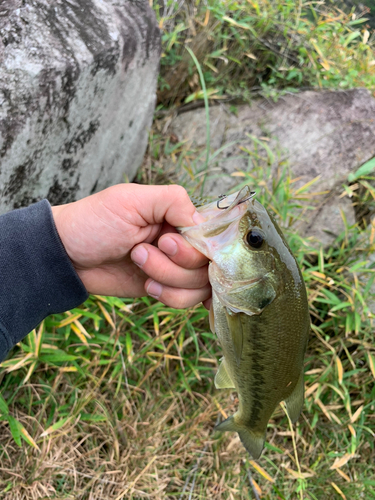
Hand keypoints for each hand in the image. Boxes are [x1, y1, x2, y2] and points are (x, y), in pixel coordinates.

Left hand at [51, 184, 210, 308]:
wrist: (66, 257)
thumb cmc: (94, 222)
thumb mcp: (131, 200)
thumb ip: (173, 201)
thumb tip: (203, 222)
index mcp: (178, 216)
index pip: (212, 235)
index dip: (197, 246)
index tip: (166, 242)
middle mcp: (182, 241)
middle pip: (207, 263)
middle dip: (175, 263)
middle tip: (139, 251)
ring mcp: (175, 267)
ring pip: (199, 285)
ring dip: (168, 278)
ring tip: (137, 264)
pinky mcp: (166, 287)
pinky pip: (187, 300)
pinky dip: (171, 296)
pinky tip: (147, 286)